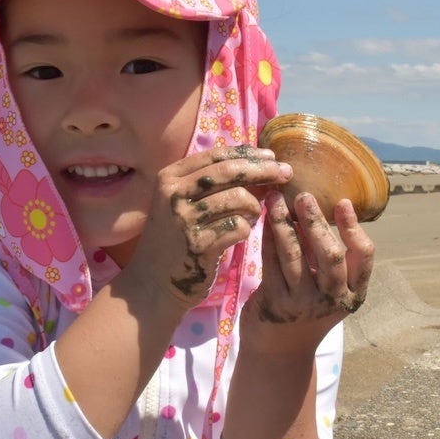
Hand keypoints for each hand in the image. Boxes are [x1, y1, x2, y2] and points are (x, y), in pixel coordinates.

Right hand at [124, 145, 292, 309]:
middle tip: (287, 173)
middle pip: (231, 171)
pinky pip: (239, 226)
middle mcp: (174, 194)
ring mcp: (185, 219)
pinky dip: (247, 228)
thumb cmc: (172, 241)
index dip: (248, 153)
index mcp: (170, 178)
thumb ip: (209, 184)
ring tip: (254, 214)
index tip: (271, 156)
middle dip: (264, 170)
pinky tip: (242, 233)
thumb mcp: (180, 204)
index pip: (216, 155)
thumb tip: (256, 165)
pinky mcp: (199, 244)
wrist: (152, 285)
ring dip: (255, 206)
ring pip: (239, 198)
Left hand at [241, 190, 374, 354]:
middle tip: (303, 196)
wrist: (279, 352)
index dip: (354, 227)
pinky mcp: (276, 304)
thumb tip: (316, 208)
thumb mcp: (328, 289)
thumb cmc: (306, 310)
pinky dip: (268, 237)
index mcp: (354, 293)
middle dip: (316, 221)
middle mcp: (333, 300)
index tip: (343, 202)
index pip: (363, 256)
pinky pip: (271, 262)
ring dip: (284, 222)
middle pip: (330, 253)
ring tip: (276, 199)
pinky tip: (264, 220)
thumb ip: (327, 257)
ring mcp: (304, 304)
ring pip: (295, 254)